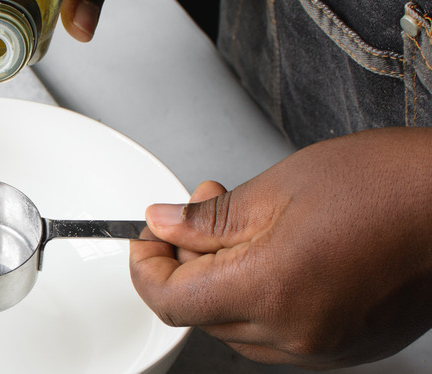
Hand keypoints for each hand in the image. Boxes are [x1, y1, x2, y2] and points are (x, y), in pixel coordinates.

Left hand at [130, 127, 431, 368]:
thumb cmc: (386, 186)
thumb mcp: (277, 187)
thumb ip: (209, 218)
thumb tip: (164, 224)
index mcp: (269, 290)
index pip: (170, 300)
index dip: (146, 267)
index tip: (147, 238)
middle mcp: (293, 333)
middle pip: (199, 312)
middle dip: (184, 262)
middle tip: (197, 209)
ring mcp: (321, 347)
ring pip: (233, 325)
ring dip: (219, 279)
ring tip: (239, 225)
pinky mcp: (342, 347)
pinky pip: (273, 334)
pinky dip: (255, 298)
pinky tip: (269, 256)